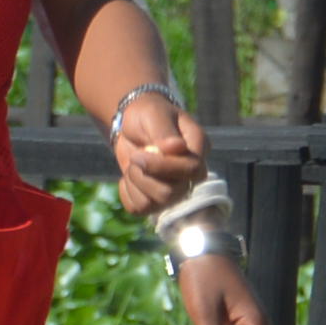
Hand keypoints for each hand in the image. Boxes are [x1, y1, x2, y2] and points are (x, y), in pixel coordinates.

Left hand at [113, 85, 208, 215]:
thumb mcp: (155, 115)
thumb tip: (177, 147)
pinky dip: (127, 193)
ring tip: (133, 165)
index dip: (163, 166)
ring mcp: (175, 190)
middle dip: (144, 175)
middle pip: (171, 193)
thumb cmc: (148, 115)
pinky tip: (128, 178)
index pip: (192, 170)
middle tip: (135, 156)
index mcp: (198, 149)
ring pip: (156, 203)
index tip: (140, 153)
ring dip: (135, 182)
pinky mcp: (155, 200)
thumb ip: (165, 132)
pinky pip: (139, 209)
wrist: (132, 125)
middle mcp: (191, 174)